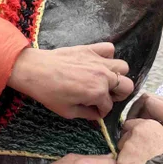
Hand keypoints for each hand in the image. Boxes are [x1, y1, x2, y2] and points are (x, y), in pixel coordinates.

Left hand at [9, 43, 133, 120]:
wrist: (35, 70)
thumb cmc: (49, 93)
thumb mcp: (68, 111)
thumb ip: (87, 114)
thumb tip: (96, 115)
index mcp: (98, 93)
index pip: (109, 106)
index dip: (102, 111)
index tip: (95, 111)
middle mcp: (103, 76)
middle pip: (127, 86)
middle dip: (118, 94)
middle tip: (105, 96)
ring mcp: (98, 61)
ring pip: (123, 67)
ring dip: (116, 75)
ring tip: (104, 80)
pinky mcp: (90, 49)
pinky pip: (109, 48)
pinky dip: (108, 55)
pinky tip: (98, 63)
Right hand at [126, 94, 162, 159]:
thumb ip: (162, 135)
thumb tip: (142, 131)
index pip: (147, 101)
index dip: (134, 111)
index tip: (129, 125)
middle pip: (147, 98)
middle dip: (136, 111)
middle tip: (132, 128)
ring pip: (153, 101)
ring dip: (144, 112)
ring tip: (141, 129)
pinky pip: (160, 105)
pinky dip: (151, 113)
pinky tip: (152, 127)